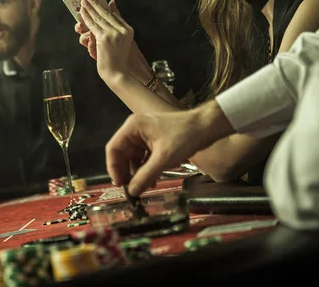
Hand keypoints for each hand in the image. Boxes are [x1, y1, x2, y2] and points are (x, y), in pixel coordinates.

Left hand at [76, 0, 153, 82]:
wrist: (117, 73)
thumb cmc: (118, 60)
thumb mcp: (122, 42)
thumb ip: (117, 28)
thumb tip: (112, 12)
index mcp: (128, 30)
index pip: (115, 15)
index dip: (104, 7)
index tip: (97, 0)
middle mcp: (122, 30)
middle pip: (106, 14)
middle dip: (95, 4)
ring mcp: (113, 33)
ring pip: (98, 18)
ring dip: (89, 8)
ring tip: (83, 1)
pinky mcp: (103, 38)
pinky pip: (93, 25)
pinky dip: (86, 18)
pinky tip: (82, 12)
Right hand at [106, 100, 227, 195]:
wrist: (205, 127)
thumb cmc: (184, 137)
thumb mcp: (163, 159)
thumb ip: (145, 176)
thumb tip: (131, 192)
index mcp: (133, 127)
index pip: (113, 148)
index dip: (113, 168)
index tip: (119, 185)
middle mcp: (136, 129)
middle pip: (122, 153)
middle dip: (125, 172)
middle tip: (131, 191)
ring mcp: (146, 134)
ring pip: (133, 157)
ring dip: (136, 172)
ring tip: (142, 188)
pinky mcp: (155, 140)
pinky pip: (144, 156)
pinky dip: (145, 168)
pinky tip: (152, 181)